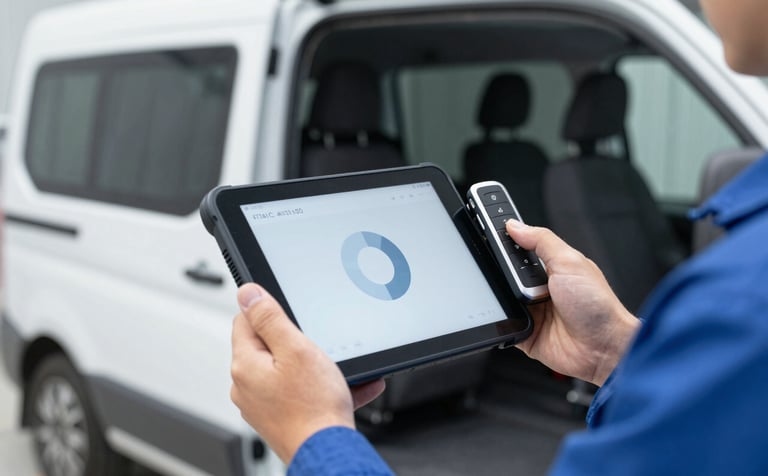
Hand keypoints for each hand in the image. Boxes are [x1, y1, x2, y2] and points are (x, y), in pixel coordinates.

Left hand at [230, 284, 384, 462]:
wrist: (328, 450)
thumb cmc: (314, 406)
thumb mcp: (296, 348)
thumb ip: (269, 318)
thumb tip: (247, 293)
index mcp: (245, 364)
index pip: (245, 320)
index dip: (270, 312)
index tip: (292, 317)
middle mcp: (246, 386)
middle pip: (266, 345)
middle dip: (295, 341)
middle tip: (318, 347)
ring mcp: (262, 404)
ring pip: (286, 370)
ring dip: (312, 365)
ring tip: (336, 372)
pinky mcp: (278, 417)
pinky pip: (297, 392)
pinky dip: (318, 386)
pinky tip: (345, 387)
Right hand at [506, 220, 639, 385]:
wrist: (603, 348)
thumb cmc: (598, 307)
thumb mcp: (570, 262)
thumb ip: (541, 240)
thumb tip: (515, 225)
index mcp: (552, 267)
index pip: (521, 247)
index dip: (506, 239)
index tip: (488, 228)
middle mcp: (541, 287)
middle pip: (507, 271)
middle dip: (504, 270)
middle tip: (517, 274)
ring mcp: (532, 310)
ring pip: (502, 295)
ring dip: (506, 295)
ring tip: (525, 299)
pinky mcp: (525, 331)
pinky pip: (504, 322)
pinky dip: (503, 319)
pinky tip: (515, 315)